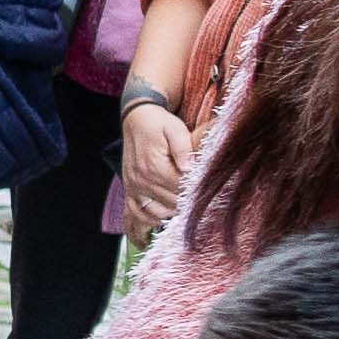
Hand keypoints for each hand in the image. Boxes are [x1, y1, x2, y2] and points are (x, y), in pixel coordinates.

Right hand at [117, 95, 192, 214]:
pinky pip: (139, 214)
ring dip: (172, 213)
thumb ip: (183, 148)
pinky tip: (165, 216)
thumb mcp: (175, 128)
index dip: (196, 192)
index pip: (180, 190)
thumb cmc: (159, 123)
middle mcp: (142, 180)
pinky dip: (152, 219)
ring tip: (186, 207)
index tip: (208, 190)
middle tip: (203, 200)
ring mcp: (134, 187)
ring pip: (157, 213)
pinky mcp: (130, 190)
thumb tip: (189, 168)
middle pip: (171, 203)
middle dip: (187, 203)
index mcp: (154, 166)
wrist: (136, 119)